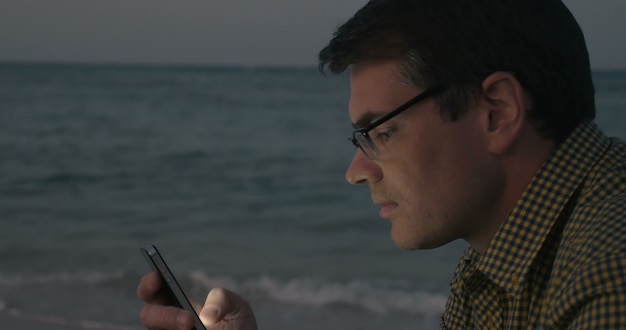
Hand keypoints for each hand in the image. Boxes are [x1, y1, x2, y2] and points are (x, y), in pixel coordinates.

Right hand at [137, 272, 257, 329]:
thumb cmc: (236, 325)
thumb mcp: (237, 306)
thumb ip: (223, 300)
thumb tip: (206, 315)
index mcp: (176, 303)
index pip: (153, 291)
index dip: (149, 283)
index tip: (157, 277)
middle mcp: (168, 322)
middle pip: (149, 316)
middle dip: (165, 315)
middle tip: (188, 320)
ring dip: (172, 329)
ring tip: (193, 329)